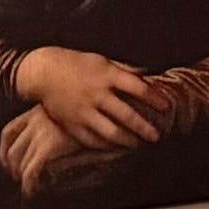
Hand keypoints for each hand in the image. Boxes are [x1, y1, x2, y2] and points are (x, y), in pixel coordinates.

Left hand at [0, 105, 121, 196]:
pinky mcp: (52, 144)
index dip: (4, 151)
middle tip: (19, 180)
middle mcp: (37, 119)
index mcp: (40, 110)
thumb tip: (50, 159)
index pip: (9, 132)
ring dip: (22, 178)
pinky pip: (32, 169)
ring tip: (29, 188)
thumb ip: (60, 133)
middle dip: (12, 168)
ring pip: (20, 161)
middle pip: (11, 149)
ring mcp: (43, 131)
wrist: (122, 106)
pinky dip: (29, 184)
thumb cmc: (104, 113)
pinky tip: (32, 192)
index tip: (6, 163)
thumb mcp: (76, 121)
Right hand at [16, 47, 163, 149]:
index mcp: (107, 76)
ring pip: (110, 131)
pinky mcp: (71, 123)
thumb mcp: (103, 61)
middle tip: (156, 136)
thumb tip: (148, 73)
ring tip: (138, 145)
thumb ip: (125, 69)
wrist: (43, 72)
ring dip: (127, 140)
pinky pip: (91, 139)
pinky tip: (115, 147)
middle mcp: (96, 94)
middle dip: (144, 128)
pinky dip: (105, 145)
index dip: (155, 98)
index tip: (166, 107)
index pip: (138, 88)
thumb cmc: (76, 64)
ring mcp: (83, 111)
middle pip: (126, 115)